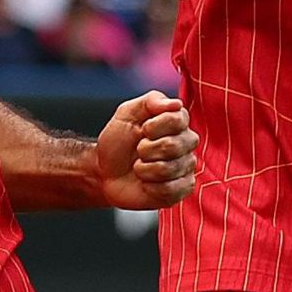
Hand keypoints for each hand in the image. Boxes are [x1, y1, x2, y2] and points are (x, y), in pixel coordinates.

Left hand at [95, 91, 198, 209]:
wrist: (105, 171)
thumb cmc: (118, 141)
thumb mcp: (126, 114)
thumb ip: (150, 102)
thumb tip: (176, 104)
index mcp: (177, 122)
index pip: (178, 119)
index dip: (153, 126)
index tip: (142, 129)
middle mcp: (186, 144)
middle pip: (173, 146)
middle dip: (145, 149)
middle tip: (138, 150)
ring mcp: (186, 167)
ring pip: (168, 169)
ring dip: (144, 169)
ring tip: (140, 167)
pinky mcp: (181, 189)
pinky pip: (169, 189)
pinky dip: (149, 186)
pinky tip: (146, 183)